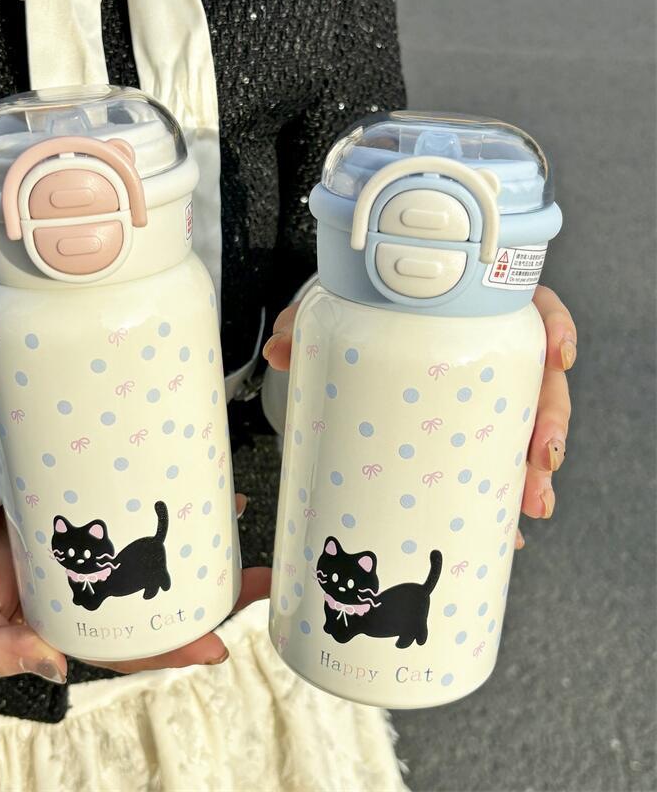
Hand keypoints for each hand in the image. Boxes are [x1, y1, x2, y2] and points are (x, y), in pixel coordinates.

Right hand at [0, 494, 266, 682]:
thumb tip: (51, 666)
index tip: (218, 647)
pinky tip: (191, 490)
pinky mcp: (89, 518)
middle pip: (162, 599)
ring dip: (199, 542)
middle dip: (213, 592)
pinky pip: (131, 515)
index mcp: (74, 624)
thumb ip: (1, 647)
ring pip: (156, 556)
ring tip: (236, 519)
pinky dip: (161, 507)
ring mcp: (96, 554)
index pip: (132, 645)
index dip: (175, 647)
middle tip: (259, 579)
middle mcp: (96, 592)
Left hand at [262, 285, 576, 547]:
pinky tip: (504, 528)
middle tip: (540, 459)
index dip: (555, 329)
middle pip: (540, 380)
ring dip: (534, 469)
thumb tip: (279, 352)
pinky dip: (500, 496)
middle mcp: (489, 352)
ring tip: (530, 505)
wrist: (353, 339)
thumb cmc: (361, 318)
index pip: (531, 308)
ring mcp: (484, 395)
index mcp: (474, 310)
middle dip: (549, 422)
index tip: (558, 356)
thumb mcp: (338, 314)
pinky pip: (496, 461)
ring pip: (527, 427)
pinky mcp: (469, 431)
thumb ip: (306, 324)